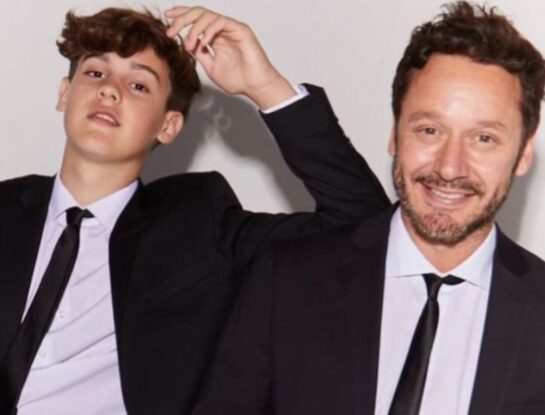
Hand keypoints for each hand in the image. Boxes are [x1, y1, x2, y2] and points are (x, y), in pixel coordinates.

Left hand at [164, 6, 294, 108]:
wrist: (255, 86)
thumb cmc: (238, 80)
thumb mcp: (211, 68)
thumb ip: (200, 55)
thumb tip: (185, 45)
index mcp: (215, 37)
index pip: (195, 20)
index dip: (180, 16)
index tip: (166, 20)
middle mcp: (222, 30)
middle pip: (198, 13)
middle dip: (182, 19)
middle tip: (171, 31)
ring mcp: (231, 28)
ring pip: (207, 15)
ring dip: (193, 28)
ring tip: (189, 44)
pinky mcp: (240, 29)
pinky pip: (220, 22)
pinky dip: (208, 30)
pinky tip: (203, 42)